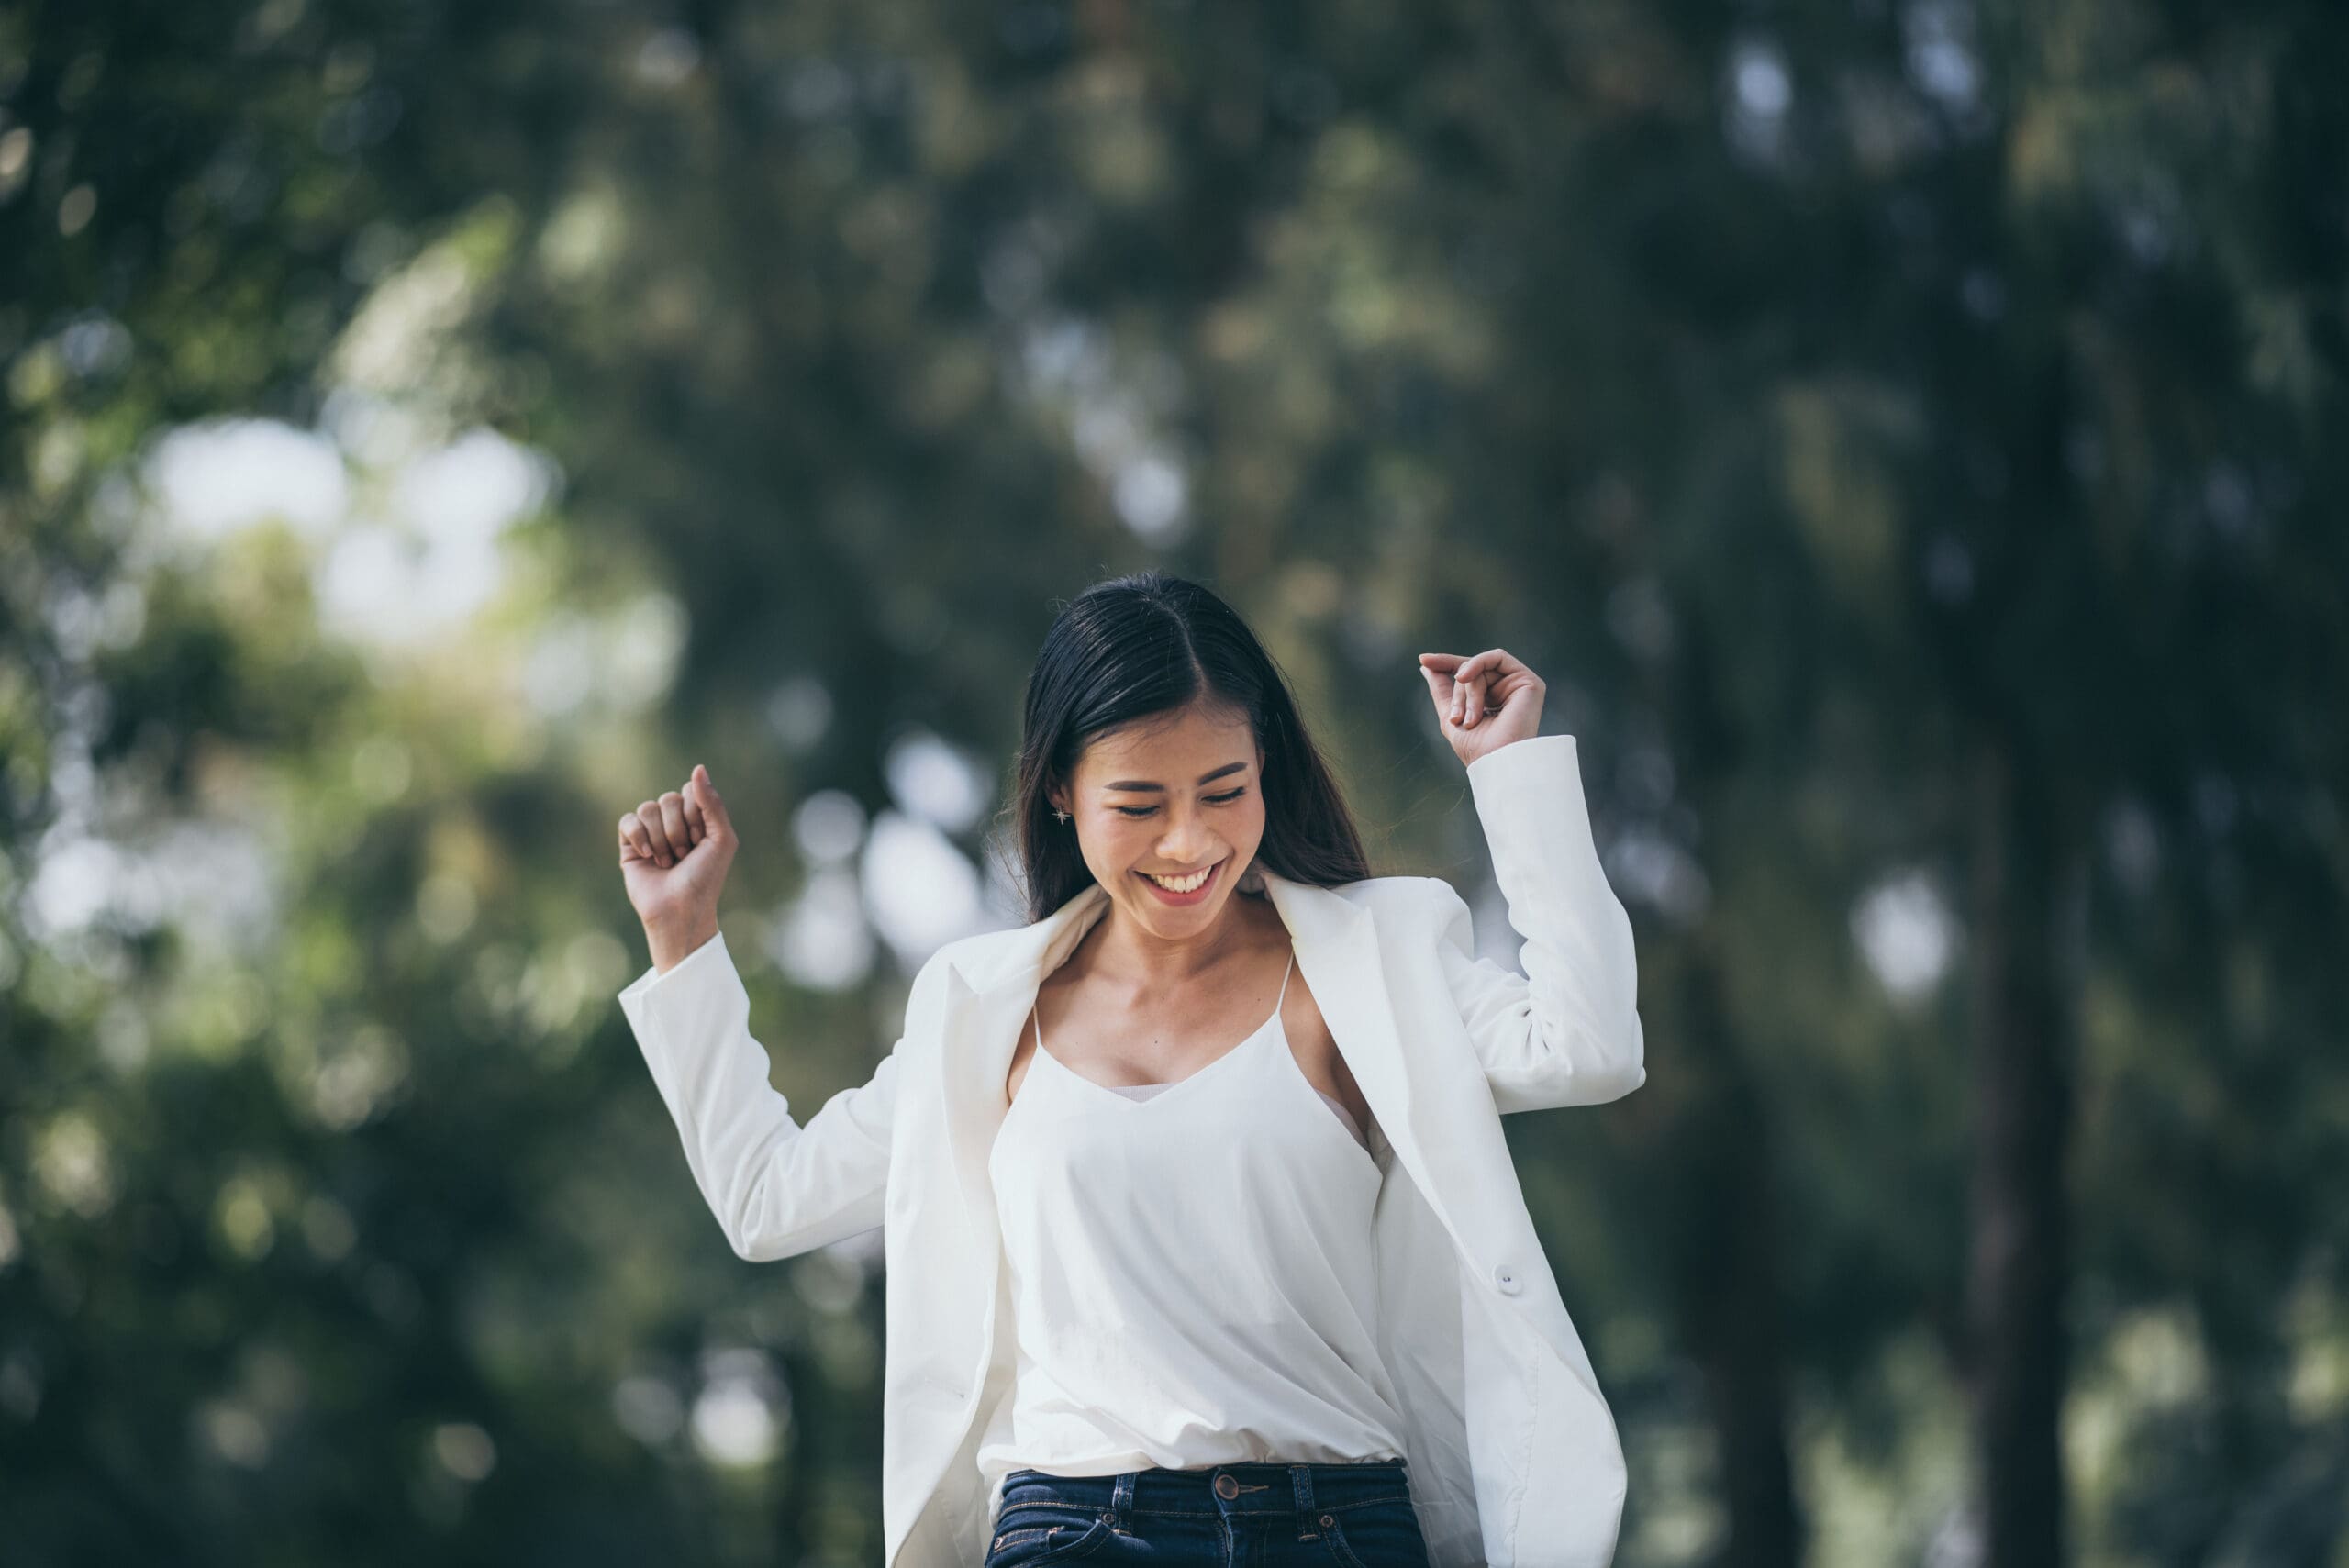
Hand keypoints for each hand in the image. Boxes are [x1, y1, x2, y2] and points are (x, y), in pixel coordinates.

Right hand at [618, 764, 736, 968]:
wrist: (681, 909)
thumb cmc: (705, 878)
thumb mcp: (722, 838)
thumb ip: (712, 803)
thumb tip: (698, 768)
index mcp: (697, 818)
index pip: (690, 791)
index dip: (696, 815)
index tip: (702, 841)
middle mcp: (673, 822)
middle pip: (668, 798)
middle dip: (678, 830)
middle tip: (684, 855)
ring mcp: (650, 832)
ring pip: (647, 808)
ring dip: (661, 838)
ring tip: (668, 862)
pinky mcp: (629, 845)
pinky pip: (628, 821)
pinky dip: (640, 838)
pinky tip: (648, 857)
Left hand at [1418, 649, 1546, 766]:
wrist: (1496, 762)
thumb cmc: (1475, 749)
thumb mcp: (1450, 715)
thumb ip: (1441, 689)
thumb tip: (1426, 665)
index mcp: (1492, 701)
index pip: (1468, 675)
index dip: (1445, 664)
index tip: (1424, 659)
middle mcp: (1507, 691)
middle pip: (1471, 672)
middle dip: (1457, 692)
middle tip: (1455, 719)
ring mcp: (1519, 686)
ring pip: (1481, 667)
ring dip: (1467, 691)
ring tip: (1468, 719)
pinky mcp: (1529, 682)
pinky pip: (1497, 657)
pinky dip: (1476, 664)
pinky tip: (1463, 677)